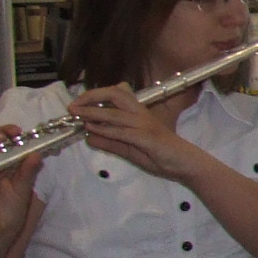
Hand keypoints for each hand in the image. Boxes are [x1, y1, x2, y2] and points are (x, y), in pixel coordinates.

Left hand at [72, 85, 203, 181]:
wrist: (184, 163)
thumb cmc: (161, 155)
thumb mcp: (129, 149)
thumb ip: (110, 143)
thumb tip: (88, 138)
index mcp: (138, 113)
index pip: (115, 94)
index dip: (94, 95)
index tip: (77, 104)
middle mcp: (141, 114)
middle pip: (115, 94)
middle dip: (91, 97)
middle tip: (73, 107)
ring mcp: (144, 124)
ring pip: (114, 113)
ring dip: (92, 113)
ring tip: (76, 116)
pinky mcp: (146, 137)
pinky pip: (122, 132)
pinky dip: (105, 130)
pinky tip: (93, 132)